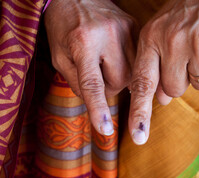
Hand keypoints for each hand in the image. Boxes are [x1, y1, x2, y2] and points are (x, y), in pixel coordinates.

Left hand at [44, 0, 136, 135]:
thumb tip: (96, 103)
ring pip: (133, 73)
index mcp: (82, 42)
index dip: (98, 109)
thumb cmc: (62, 27)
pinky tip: (116, 57)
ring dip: (120, 78)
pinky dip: (129, 66)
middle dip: (108, 88)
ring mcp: (125, 29)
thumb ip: (76, 82)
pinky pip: (140, 59)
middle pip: (119, 82)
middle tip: (96, 76)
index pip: (92, 84)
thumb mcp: (59, 56)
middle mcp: (107, 35)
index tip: (104, 130)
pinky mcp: (135, 26)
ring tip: (106, 64)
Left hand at [128, 0, 198, 144]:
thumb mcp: (161, 33)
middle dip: (181, 81)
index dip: (140, 112)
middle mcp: (171, 41)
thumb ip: (154, 66)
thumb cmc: (186, 14)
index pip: (142, 83)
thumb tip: (160, 100)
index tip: (138, 136)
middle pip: (173, 90)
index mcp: (151, 39)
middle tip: (188, 58)